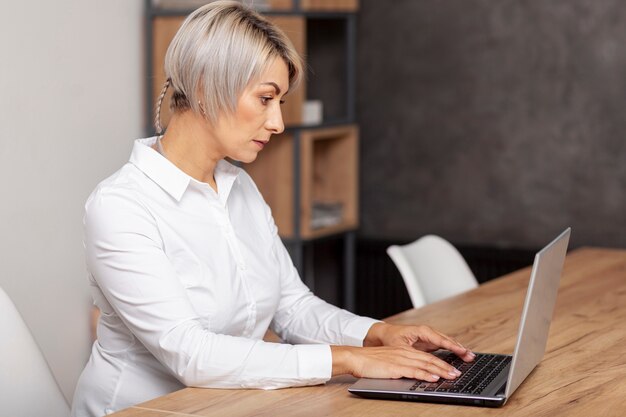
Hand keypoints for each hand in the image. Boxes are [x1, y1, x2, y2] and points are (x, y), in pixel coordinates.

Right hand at [331, 345, 462, 381]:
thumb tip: (415, 373)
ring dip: (441, 370)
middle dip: (446, 366)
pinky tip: (434, 377)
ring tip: (452, 375)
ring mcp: (401, 359)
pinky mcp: (396, 367)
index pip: (427, 356)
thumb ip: (402, 366)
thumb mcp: (389, 362)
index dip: (441, 362)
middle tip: (458, 373)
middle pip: (430, 359)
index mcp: (404, 351)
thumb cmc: (370, 362)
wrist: (356, 358)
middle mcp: (405, 353)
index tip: (452, 368)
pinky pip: (414, 370)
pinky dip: (426, 374)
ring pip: (425, 364)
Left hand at [364, 322, 474, 362]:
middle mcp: (427, 332)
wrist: (383, 334)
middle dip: (459, 348)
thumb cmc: (390, 338)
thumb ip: (413, 354)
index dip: (452, 346)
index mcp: (422, 331)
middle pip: (447, 340)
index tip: (462, 351)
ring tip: (469, 356)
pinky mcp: (428, 342)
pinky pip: (443, 346)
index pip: (440, 339)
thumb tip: (423, 361)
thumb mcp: (400, 347)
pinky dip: (452, 350)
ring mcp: (429, 337)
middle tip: (471, 356)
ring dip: (457, 349)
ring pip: (446, 342)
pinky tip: (460, 356)